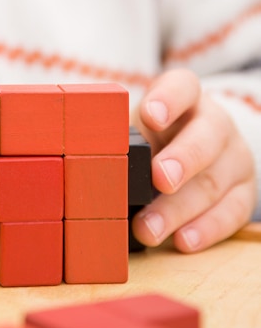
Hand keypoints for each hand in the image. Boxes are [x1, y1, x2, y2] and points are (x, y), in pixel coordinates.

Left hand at [131, 69, 256, 251]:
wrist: (194, 150)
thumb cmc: (154, 137)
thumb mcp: (137, 128)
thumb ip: (118, 139)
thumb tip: (83, 165)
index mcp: (185, 98)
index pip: (182, 87)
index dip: (168, 99)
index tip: (151, 116)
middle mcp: (214, 123)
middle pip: (206, 137)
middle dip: (182, 160)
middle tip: (160, 179)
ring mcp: (234, 157)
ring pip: (214, 181)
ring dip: (178, 209)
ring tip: (148, 229)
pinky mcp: (242, 191)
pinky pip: (231, 211)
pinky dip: (205, 229)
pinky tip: (183, 240)